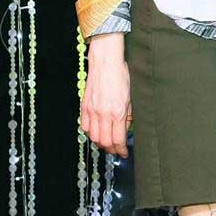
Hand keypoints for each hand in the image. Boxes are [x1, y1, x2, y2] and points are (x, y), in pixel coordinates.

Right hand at [80, 32, 131, 157]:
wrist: (106, 63)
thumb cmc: (121, 76)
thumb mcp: (131, 96)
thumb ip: (128, 114)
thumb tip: (127, 128)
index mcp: (118, 112)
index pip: (118, 139)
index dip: (121, 149)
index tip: (124, 152)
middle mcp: (104, 114)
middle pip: (105, 141)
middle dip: (111, 149)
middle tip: (116, 150)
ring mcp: (92, 111)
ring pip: (93, 136)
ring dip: (100, 143)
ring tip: (107, 143)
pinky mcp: (84, 106)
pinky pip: (85, 126)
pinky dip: (89, 133)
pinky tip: (95, 132)